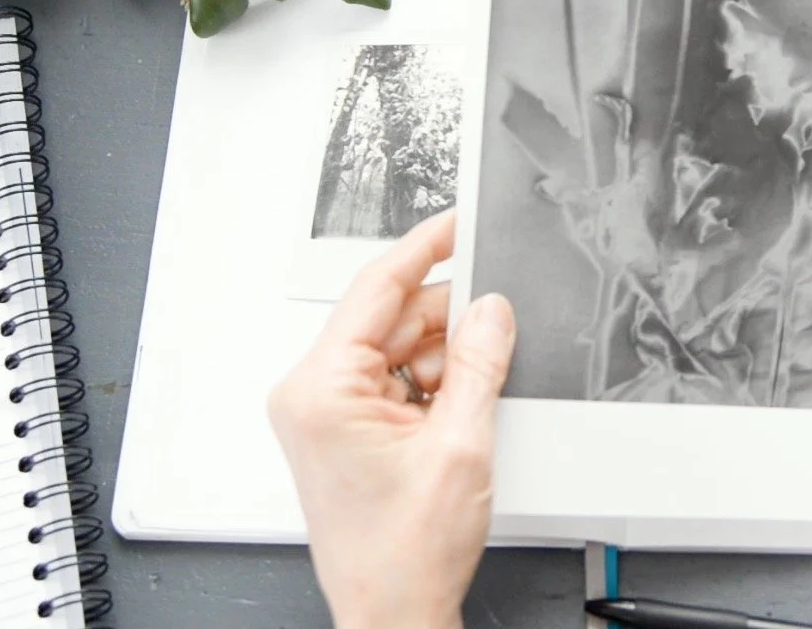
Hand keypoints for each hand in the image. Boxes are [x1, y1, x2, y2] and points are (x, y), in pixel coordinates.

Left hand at [269, 211, 515, 628]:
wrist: (393, 616)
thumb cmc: (402, 556)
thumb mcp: (459, 445)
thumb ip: (478, 363)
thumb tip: (492, 309)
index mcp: (320, 388)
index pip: (375, 288)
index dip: (424, 248)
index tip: (456, 222)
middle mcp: (312, 395)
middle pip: (391, 318)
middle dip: (449, 318)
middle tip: (499, 319)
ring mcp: (327, 414)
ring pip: (399, 349)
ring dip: (445, 358)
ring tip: (479, 390)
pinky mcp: (346, 431)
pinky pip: (397, 380)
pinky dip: (436, 384)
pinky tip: (463, 405)